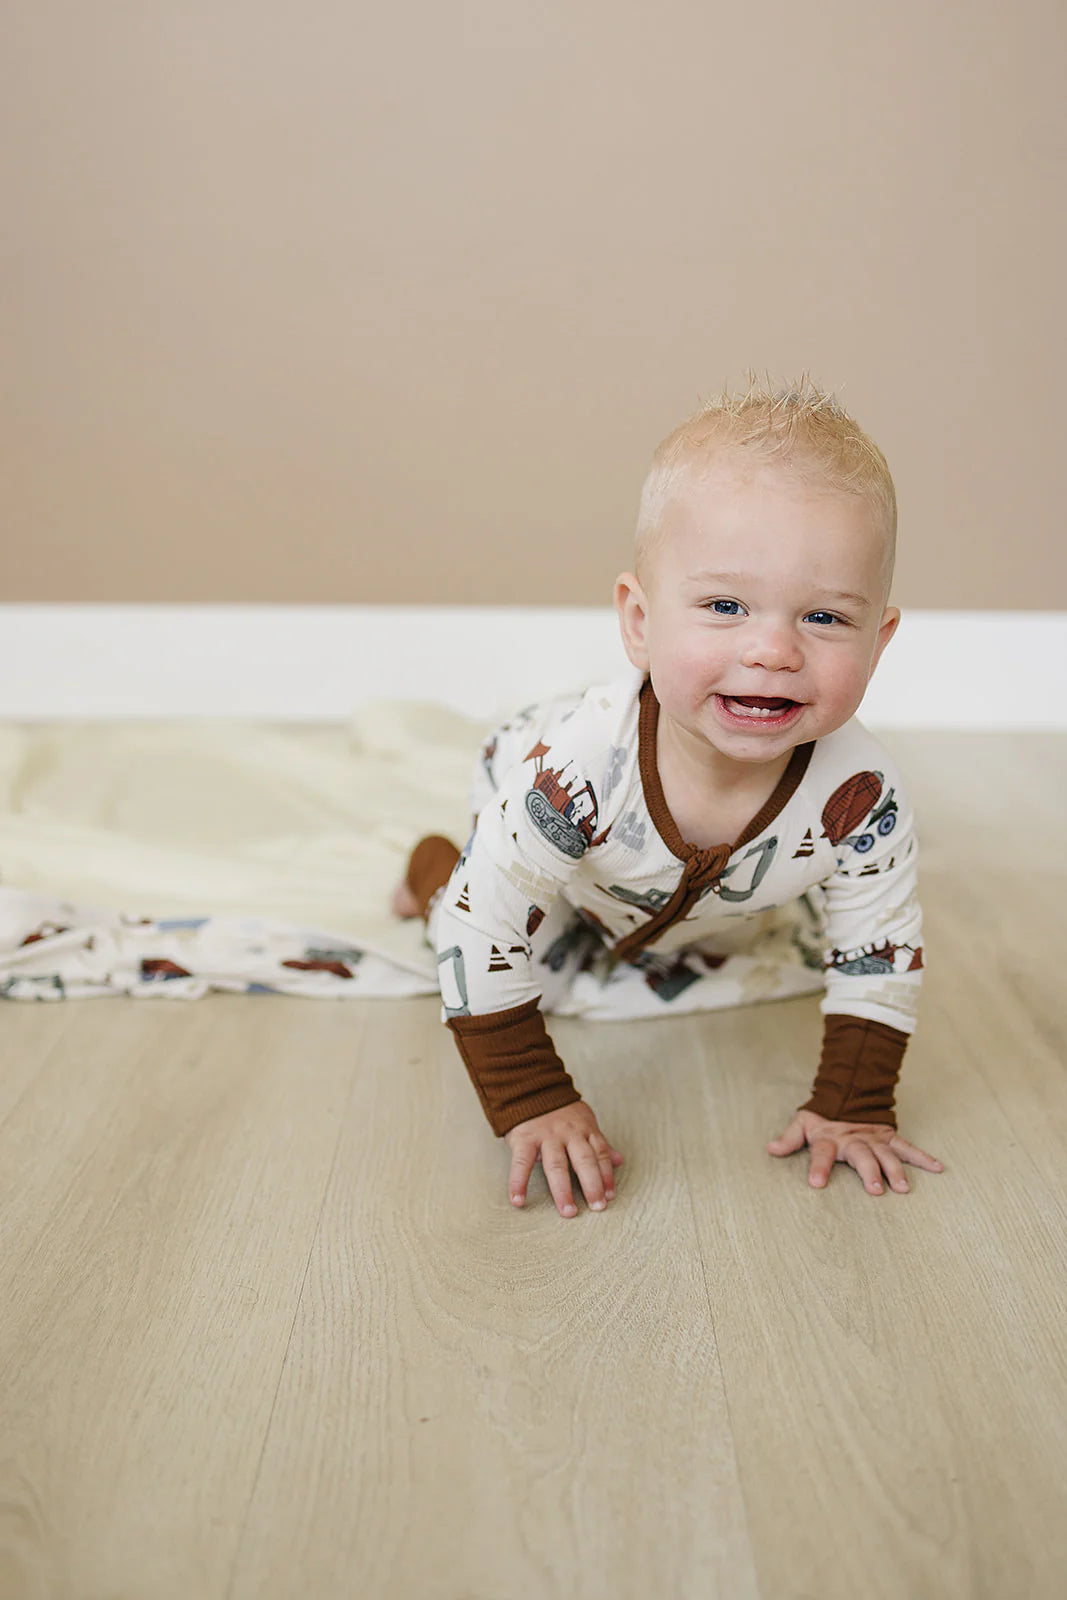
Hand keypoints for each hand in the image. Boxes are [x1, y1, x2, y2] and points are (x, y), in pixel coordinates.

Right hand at [505, 1102, 624, 1218]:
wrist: (529, 1086)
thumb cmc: (559, 1110)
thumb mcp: (584, 1121)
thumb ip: (599, 1143)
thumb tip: (620, 1161)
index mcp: (585, 1129)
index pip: (600, 1154)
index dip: (606, 1176)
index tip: (609, 1196)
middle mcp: (568, 1133)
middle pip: (583, 1161)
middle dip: (592, 1185)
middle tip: (597, 1207)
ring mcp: (546, 1135)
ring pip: (557, 1165)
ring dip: (563, 1190)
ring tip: (568, 1211)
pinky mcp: (524, 1138)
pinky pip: (522, 1163)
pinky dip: (518, 1183)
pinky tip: (518, 1200)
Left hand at [766, 1109, 944, 1195]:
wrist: (848, 1094)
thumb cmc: (823, 1118)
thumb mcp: (803, 1124)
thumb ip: (789, 1138)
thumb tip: (770, 1149)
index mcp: (829, 1138)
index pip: (821, 1153)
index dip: (818, 1167)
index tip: (816, 1184)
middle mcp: (853, 1139)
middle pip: (861, 1156)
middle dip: (869, 1172)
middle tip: (875, 1191)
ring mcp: (873, 1138)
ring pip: (886, 1154)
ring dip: (895, 1170)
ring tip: (903, 1188)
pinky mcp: (889, 1137)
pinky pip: (907, 1147)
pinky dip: (923, 1157)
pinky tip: (938, 1168)